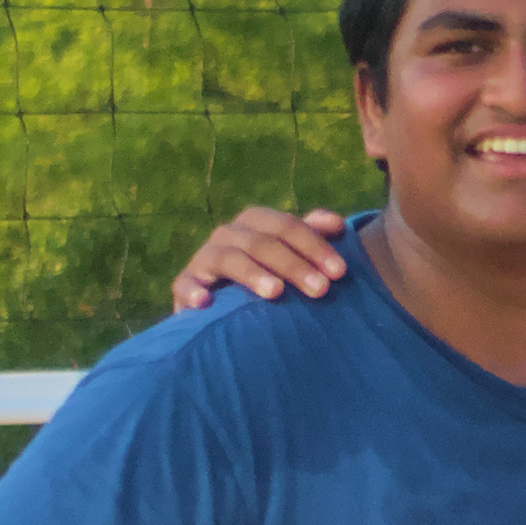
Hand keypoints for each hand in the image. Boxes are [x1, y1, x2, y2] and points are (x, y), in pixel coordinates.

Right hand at [174, 204, 350, 313]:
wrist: (224, 302)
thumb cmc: (269, 274)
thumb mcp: (292, 253)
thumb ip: (312, 235)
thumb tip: (337, 223)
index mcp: (256, 222)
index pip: (287, 226)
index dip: (315, 246)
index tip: (340, 272)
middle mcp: (228, 235)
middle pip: (262, 242)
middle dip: (294, 265)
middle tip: (321, 289)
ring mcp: (204, 259)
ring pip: (229, 259)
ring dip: (253, 274)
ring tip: (276, 292)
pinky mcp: (184, 286)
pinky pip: (184, 285)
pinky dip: (193, 291)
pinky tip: (205, 302)